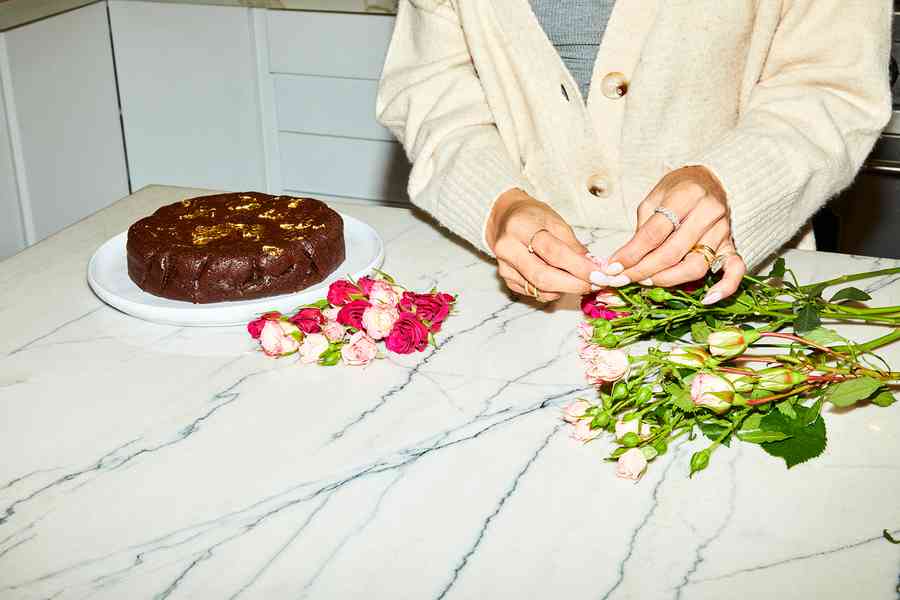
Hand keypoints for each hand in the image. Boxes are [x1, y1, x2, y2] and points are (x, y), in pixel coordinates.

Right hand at [486, 189, 599, 301]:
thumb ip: (573, 246)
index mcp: (521, 227)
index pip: (553, 252)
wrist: (505, 218)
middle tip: (594, 284)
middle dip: (573, 285)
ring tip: (580, 280)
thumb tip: (592, 267)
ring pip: (539, 289)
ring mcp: (504, 267)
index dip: (578, 267)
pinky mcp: (506, 279)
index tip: (598, 274)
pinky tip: (561, 281)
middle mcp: (508, 249)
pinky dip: (552, 291)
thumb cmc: (532, 217)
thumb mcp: (556, 221)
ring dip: (565, 289)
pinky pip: (533, 292)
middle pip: (543, 277)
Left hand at [600, 166, 746, 303]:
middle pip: (673, 252)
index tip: (612, 267)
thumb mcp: (653, 198)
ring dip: (668, 279)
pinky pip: (735, 270)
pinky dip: (725, 287)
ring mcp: (723, 231)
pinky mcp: (732, 245)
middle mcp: (708, 212)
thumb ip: (643, 228)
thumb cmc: (678, 190)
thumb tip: (623, 261)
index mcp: (686, 195)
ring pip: (696, 265)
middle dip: (643, 270)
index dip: (631, 253)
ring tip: (646, 281)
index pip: (654, 232)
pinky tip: (707, 299)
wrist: (711, 180)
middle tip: (623, 279)